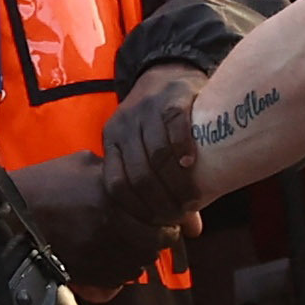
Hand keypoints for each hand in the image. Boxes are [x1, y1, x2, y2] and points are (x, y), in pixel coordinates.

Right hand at [8, 151, 184, 298]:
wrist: (12, 215)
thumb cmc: (46, 184)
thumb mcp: (84, 162)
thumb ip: (116, 170)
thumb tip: (141, 175)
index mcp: (115, 196)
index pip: (162, 216)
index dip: (168, 218)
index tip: (165, 216)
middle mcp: (112, 227)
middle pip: (156, 244)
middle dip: (158, 238)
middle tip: (153, 232)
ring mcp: (100, 254)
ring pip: (141, 264)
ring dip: (142, 255)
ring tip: (132, 244)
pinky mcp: (89, 275)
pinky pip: (120, 280)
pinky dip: (123, 271)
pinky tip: (114, 257)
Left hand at [100, 63, 205, 228]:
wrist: (170, 72)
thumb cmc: (160, 123)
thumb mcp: (153, 151)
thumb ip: (166, 189)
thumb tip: (191, 232)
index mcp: (112, 142)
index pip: (116, 185)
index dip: (137, 210)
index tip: (159, 223)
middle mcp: (124, 126)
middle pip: (139, 174)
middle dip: (160, 201)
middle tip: (180, 213)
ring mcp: (146, 110)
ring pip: (156, 154)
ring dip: (175, 182)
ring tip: (191, 198)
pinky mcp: (171, 95)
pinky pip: (173, 125)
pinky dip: (182, 148)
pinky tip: (192, 164)